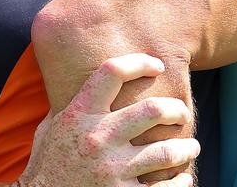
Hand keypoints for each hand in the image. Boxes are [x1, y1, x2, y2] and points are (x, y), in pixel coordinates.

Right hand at [17, 54, 198, 186]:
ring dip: (185, 148)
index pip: (112, 72)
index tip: (158, 65)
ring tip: (190, 148)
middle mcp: (96, 138)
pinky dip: (180, 183)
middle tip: (182, 115)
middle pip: (153, 110)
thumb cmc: (46, 166)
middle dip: (176, 110)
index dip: (140, 62)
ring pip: (166, 152)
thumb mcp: (49, 130)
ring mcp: (110, 170)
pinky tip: (183, 179)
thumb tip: (86, 81)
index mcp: (78, 115)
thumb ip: (70, 107)